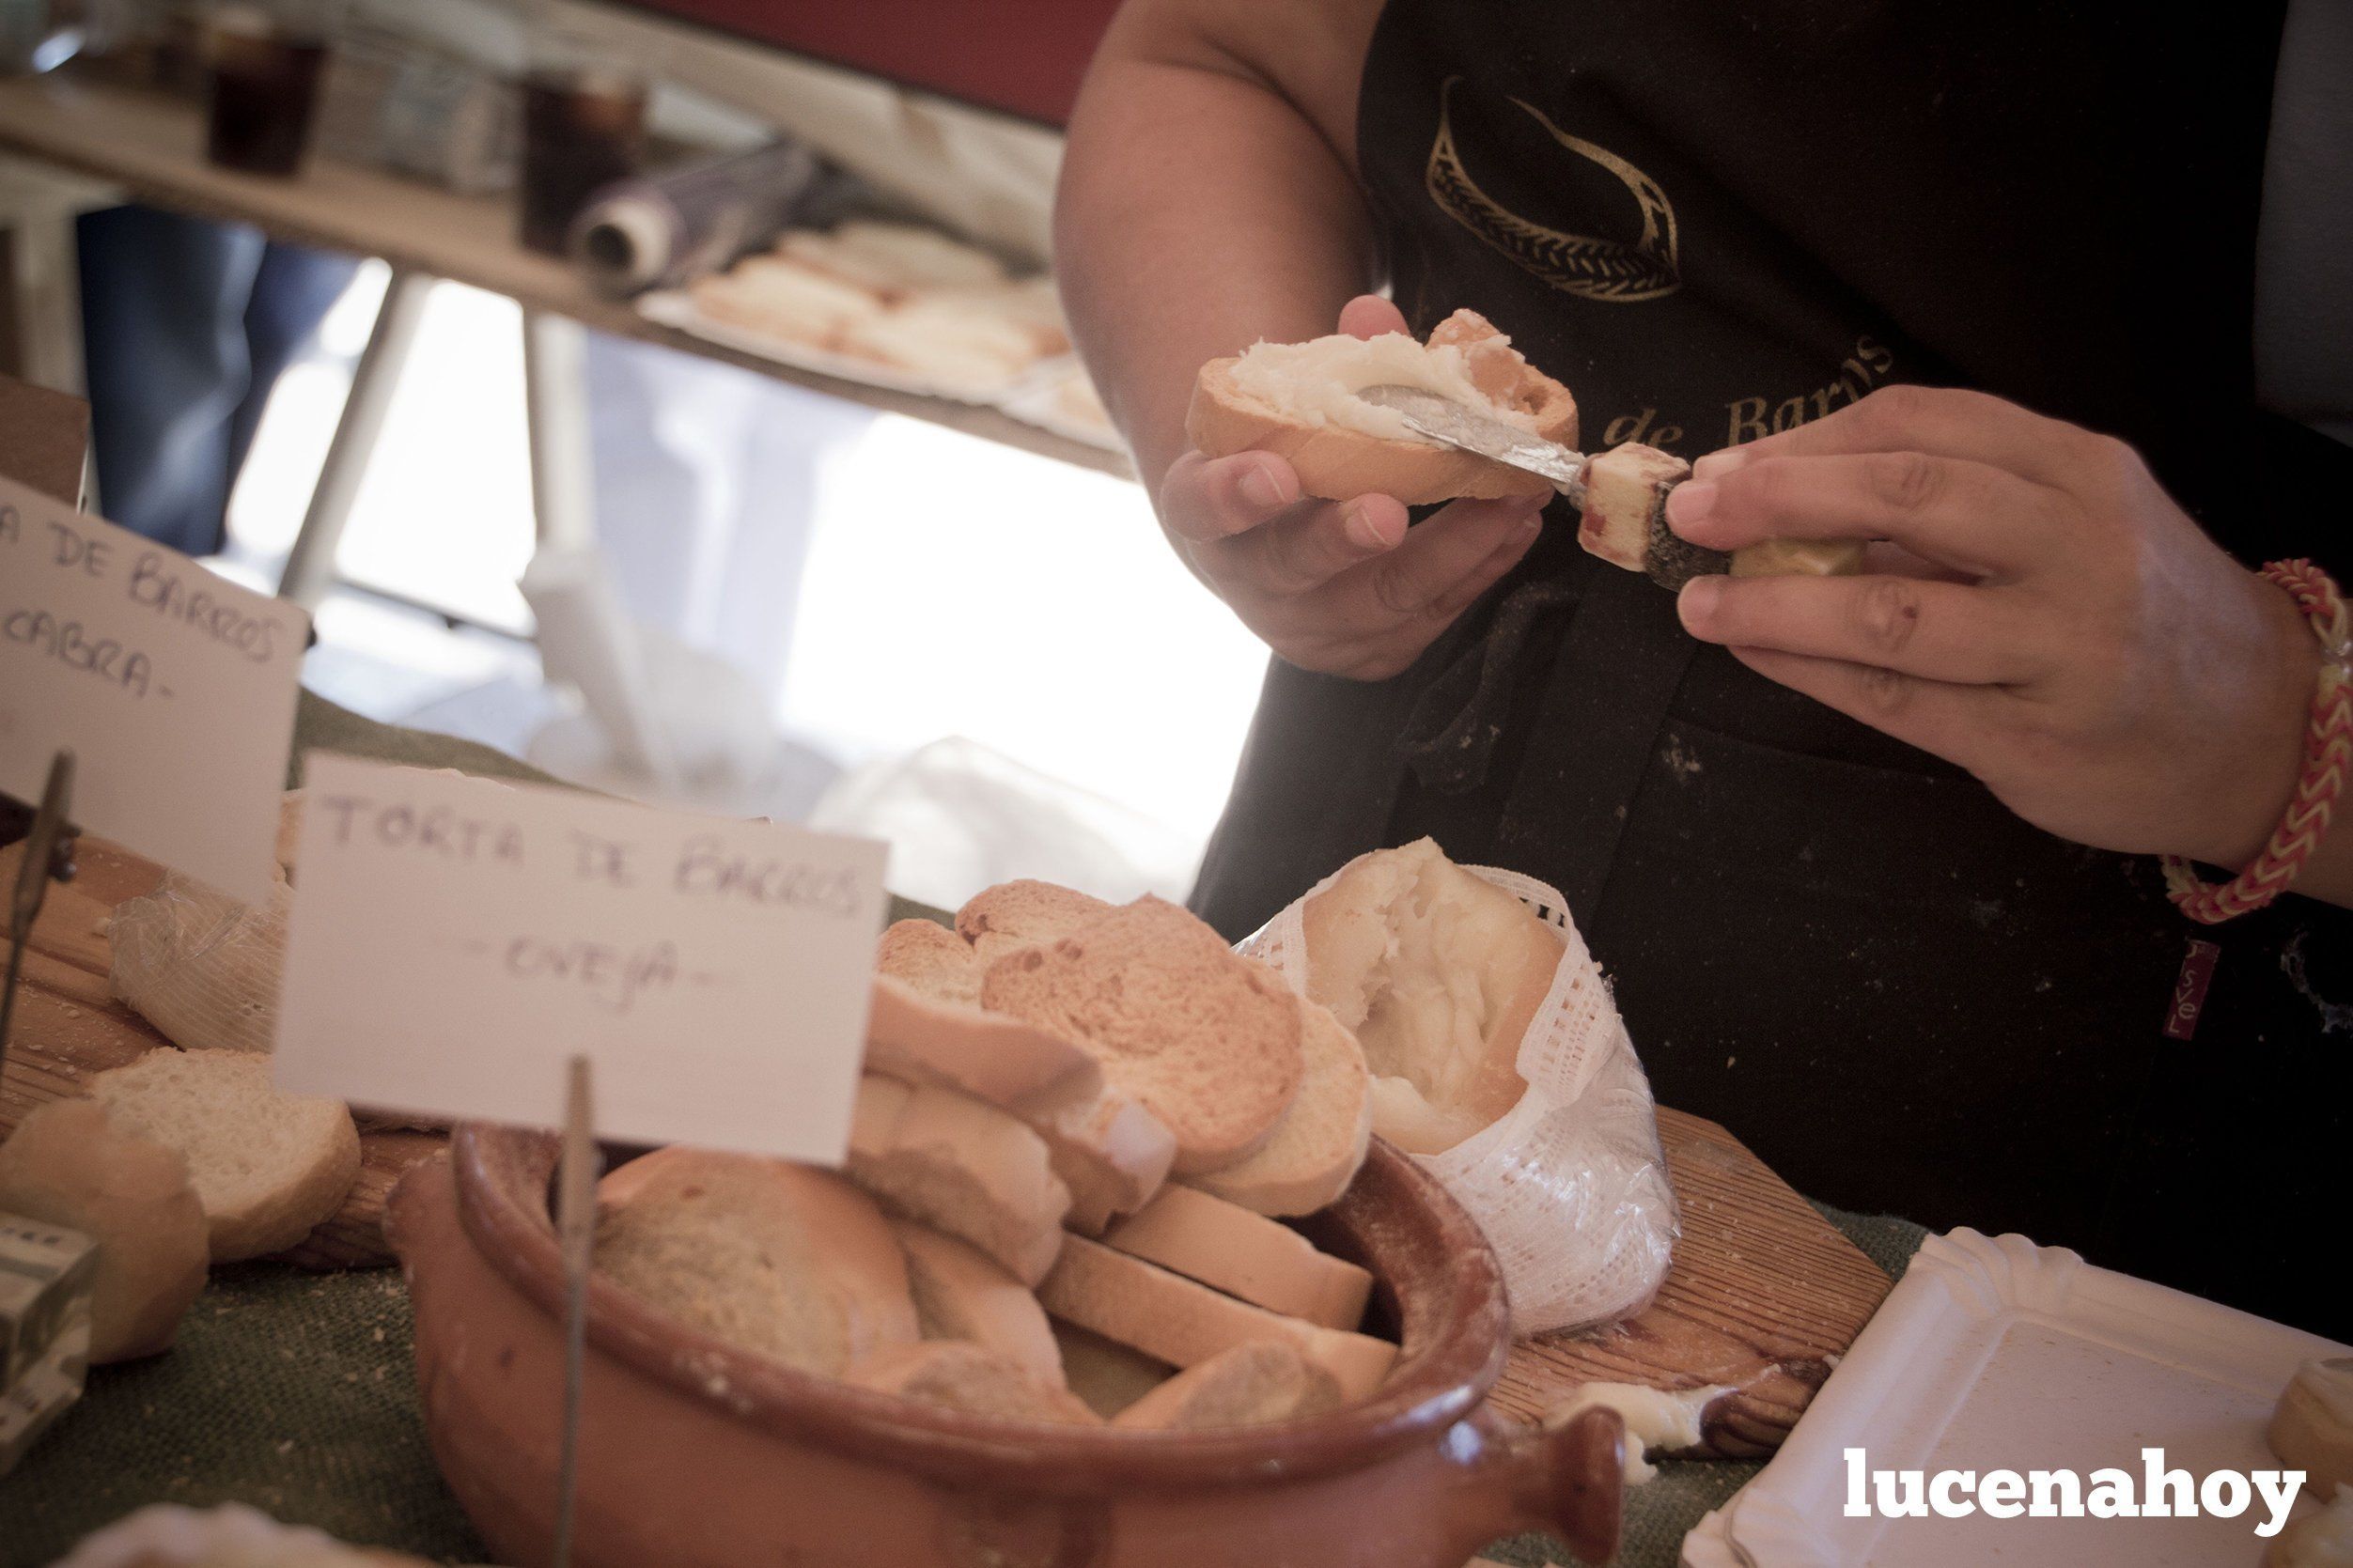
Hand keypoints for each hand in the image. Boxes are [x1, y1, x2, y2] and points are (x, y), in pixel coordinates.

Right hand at [1155, 295, 1545, 679]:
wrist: (1280, 546)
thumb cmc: (1285, 459)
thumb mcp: (1284, 412)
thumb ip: (1328, 366)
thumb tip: (1374, 312)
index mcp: (1206, 513)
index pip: (1200, 508)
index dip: (1232, 494)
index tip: (1273, 472)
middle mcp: (1250, 582)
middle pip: (1291, 567)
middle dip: (1342, 539)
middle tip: (1388, 512)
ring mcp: (1310, 628)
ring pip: (1380, 600)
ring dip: (1453, 548)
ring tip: (1507, 498)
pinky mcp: (1370, 652)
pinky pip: (1430, 615)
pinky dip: (1480, 567)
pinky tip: (1516, 524)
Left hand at [1665, 385, 2321, 869]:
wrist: (2264, 726)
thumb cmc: (2137, 606)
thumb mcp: (2075, 518)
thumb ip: (1955, 499)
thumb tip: (1782, 492)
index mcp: (2080, 471)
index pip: (1923, 425)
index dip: (1809, 441)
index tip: (1728, 463)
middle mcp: (2077, 549)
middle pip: (1907, 496)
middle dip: (1780, 499)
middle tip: (1692, 512)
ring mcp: (2061, 649)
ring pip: (1891, 613)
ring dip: (1775, 603)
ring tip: (1700, 601)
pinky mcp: (2034, 740)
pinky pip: (1897, 700)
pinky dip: (1810, 672)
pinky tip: (1755, 651)